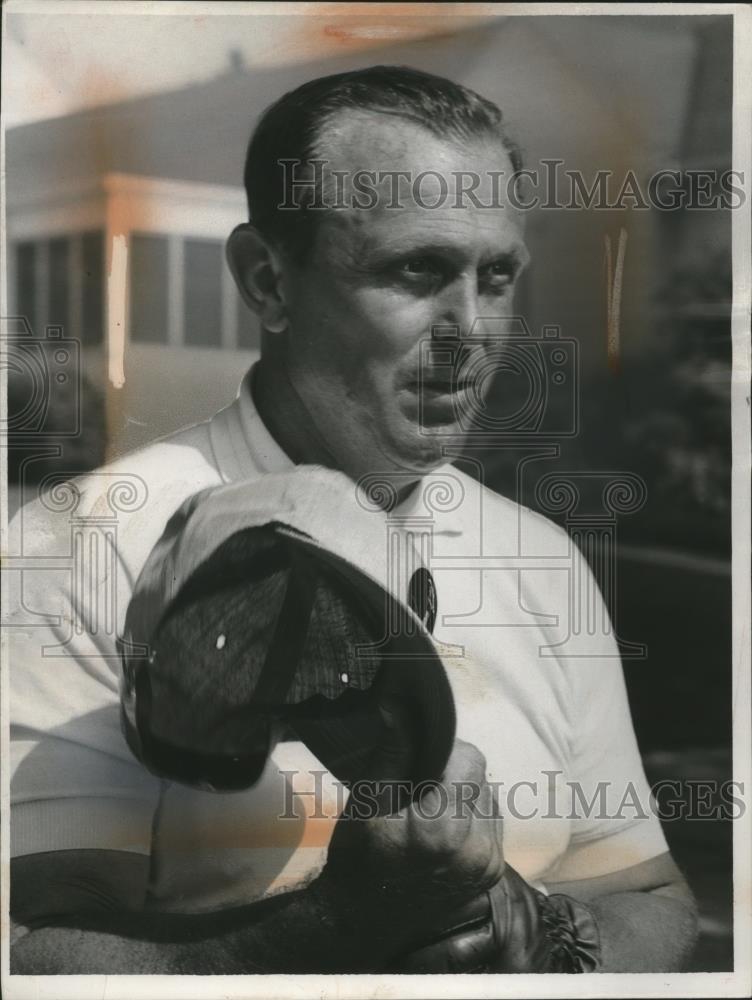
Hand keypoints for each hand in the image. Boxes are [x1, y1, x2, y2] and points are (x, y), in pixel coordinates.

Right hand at [321, 738, 504, 934]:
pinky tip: (443, 824)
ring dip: (466, 791)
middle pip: (483, 775)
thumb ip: (392, 751)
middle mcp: (476, 849)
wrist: (363, 921)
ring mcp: (489, 864)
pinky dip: (472, 814)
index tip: (419, 758)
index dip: (445, 750)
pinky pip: (492, 822)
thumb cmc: (357, 857)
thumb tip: (401, 704)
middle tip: (420, 783)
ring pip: (490, 796)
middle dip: (455, 770)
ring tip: (430, 805)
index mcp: (443, 829)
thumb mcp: (366, 801)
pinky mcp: (493, 873)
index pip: (470, 759)